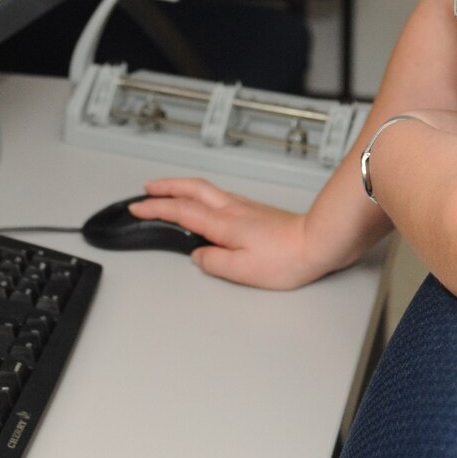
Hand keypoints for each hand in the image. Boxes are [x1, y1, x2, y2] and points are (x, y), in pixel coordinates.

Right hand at [134, 178, 337, 289]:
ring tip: (169, 191)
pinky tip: (205, 202)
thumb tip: (198, 255)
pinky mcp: (255, 211)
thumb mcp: (243, 271)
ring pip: (205, 189)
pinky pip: (218, 195)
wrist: (318, 242)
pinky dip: (201, 194)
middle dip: (165, 186)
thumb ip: (214, 262)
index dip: (155, 208)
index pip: (180, 211)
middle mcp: (232, 209)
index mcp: (223, 224)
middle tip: (146, 189)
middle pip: (191, 189)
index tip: (137, 207)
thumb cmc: (287, 258)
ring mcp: (245, 207)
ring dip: (182, 186)